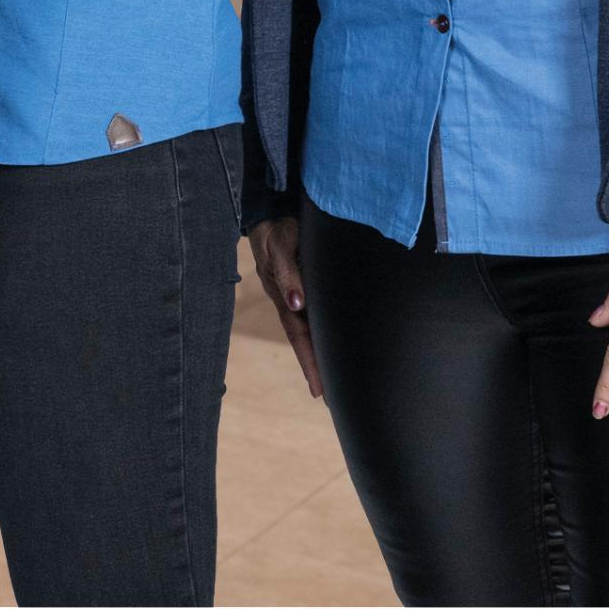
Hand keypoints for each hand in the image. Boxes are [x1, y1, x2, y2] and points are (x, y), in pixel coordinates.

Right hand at [248, 214, 323, 398]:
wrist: (272, 209)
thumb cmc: (277, 228)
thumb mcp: (280, 246)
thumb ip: (288, 272)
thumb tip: (297, 303)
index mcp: (284, 297)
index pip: (299, 337)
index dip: (309, 363)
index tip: (318, 392)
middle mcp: (292, 301)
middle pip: (306, 341)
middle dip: (317, 369)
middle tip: (330, 399)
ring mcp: (300, 294)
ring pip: (312, 330)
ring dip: (322, 353)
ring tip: (335, 379)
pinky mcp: (309, 284)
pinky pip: (318, 315)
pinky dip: (326, 333)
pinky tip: (336, 341)